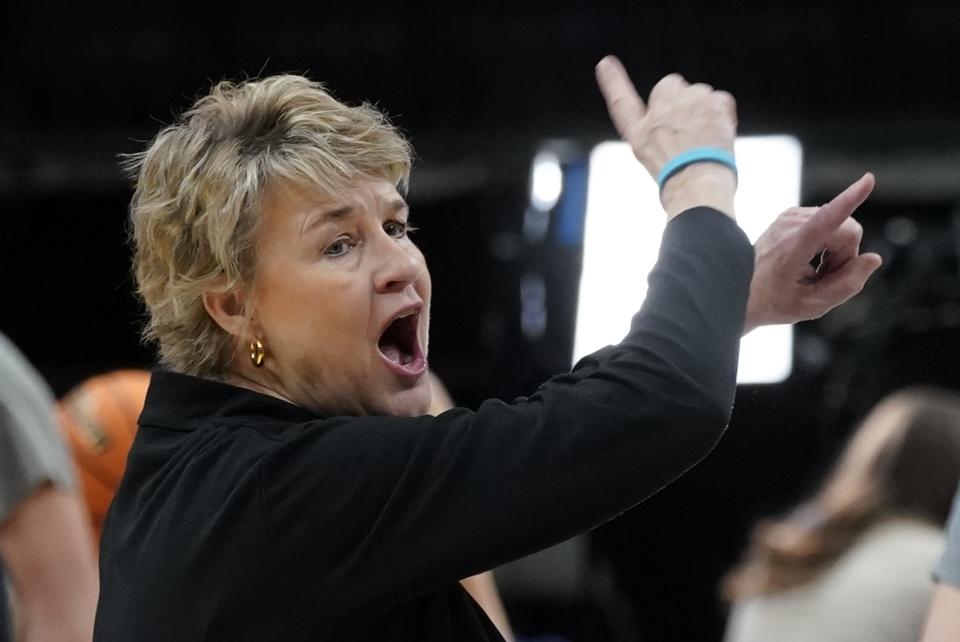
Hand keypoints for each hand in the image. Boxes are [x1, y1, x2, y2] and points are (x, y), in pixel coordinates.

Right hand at [595, 55, 737, 217]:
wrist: (697, 185)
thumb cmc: (680, 184)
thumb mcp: (658, 163)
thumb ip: (663, 135)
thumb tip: (684, 119)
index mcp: (640, 135)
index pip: (622, 103)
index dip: (613, 82)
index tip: (605, 63)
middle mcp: (657, 115)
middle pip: (669, 85)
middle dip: (681, 98)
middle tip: (691, 125)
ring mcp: (682, 105)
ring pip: (699, 92)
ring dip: (705, 109)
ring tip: (706, 139)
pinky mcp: (708, 102)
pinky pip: (720, 99)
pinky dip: (724, 114)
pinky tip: (720, 135)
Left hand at [744, 173, 882, 332]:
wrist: (742, 289)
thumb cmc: (774, 301)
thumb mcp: (812, 305)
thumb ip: (847, 285)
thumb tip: (873, 258)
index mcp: (791, 248)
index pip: (825, 221)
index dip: (849, 201)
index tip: (867, 181)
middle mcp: (789, 225)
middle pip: (848, 230)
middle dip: (847, 255)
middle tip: (824, 276)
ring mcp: (789, 216)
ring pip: (842, 226)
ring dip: (836, 251)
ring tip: (812, 270)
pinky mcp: (792, 213)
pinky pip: (830, 223)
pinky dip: (827, 243)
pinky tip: (810, 260)